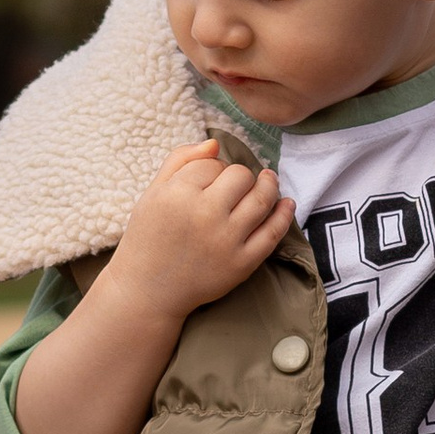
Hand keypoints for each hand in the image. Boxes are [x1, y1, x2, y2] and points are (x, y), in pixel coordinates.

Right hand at [104, 143, 294, 324]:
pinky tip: (287, 203)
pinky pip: (273, 233)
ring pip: (262, 198)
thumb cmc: (148, 237)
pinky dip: (284, 214)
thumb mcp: (152, 192)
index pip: (212, 164)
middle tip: (231, 187)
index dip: (213, 168)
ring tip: (267, 181)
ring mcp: (226, 241)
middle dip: (238, 176)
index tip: (207, 181)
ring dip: (268, 185)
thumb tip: (215, 143)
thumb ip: (180, 160)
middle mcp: (204, 215)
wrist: (147, 290)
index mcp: (177, 194)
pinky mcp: (241, 264)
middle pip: (240, 176)